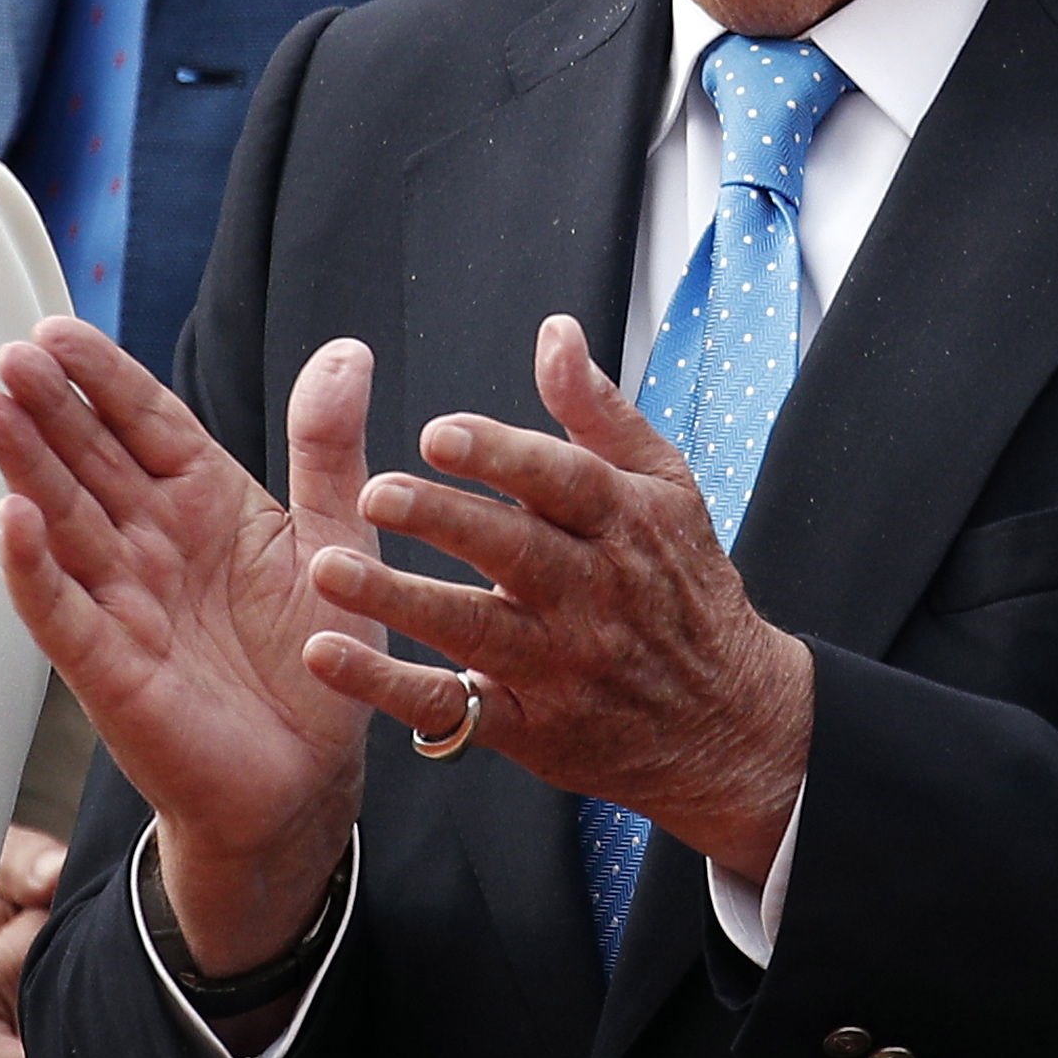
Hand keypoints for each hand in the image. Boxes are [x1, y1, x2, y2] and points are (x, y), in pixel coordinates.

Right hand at [0, 325, 381, 972]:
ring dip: (23, 467)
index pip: (143, 422)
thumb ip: (330, 448)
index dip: (101, 378)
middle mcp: (152, 541)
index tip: (56, 329)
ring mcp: (123, 600)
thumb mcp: (339, 537)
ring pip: (62, 520)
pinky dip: (33, 568)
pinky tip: (10, 518)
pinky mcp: (110, 666)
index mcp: (202, 500)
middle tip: (11, 355)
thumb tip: (348, 351)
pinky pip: (62, 611)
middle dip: (49, 407)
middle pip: (90, 459)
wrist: (308, 776)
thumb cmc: (317, 654)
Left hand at [309, 313, 815, 881]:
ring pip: (474, 629)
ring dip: (398, 600)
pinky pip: (451, 707)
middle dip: (443, 522)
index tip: (439, 433)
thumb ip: (598, 411)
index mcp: (626, 523)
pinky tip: (327, 657)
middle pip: (515, 551)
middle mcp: (594, 594)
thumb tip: (555, 331)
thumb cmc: (685, 585)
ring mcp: (562, 664)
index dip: (503, 456)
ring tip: (328, 569)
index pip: (563, 482)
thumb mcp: (665, 488)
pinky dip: (387, 686)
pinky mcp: (531, 726)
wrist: (730, 722)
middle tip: (373, 493)